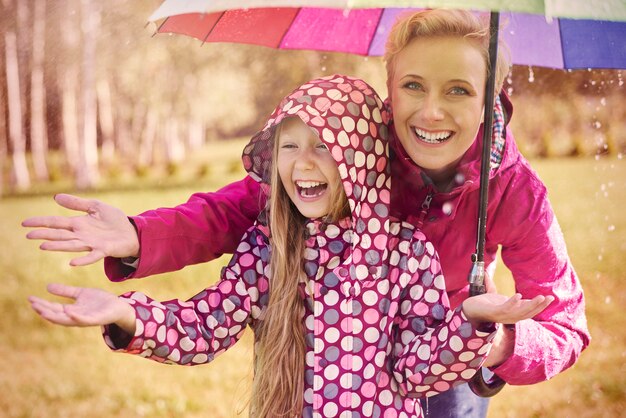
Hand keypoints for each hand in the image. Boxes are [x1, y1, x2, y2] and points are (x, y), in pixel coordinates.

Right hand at [22, 194, 139, 265]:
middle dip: (45, 234)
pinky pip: (92, 256)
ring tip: (43, 246)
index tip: (25, 223)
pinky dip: (83, 260)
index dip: (41, 222)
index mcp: (78, 224)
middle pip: (60, 235)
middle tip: (29, 235)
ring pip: (71, 245)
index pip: (55, 222)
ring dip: (58, 246)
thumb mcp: (96, 207)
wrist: (133, 232)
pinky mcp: (104, 250)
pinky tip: (72, 263)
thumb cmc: (114, 220)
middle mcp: (82, 235)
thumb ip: (77, 203)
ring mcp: (92, 244)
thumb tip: (56, 197)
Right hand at [28, 283, 136, 333]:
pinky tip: (69, 311)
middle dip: (44, 310)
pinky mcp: (95, 319)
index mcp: (71, 310)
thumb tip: (47, 287)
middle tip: (33, 304)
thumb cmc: (100, 301)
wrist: (118, 306)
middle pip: (56, 315)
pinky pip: (84, 320)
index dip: (41, 304)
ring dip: (54, 316)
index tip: (30, 298)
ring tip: (43, 310)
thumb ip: (65, 292)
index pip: (53, 308)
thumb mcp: (80, 293)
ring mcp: (85, 319)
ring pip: (66, 320)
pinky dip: (76, 316)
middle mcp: (75, 316)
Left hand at [462, 293, 553, 324]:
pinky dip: (513, 303)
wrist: (468, 308)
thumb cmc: (483, 305)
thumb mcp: (495, 298)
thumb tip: (501, 281)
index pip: (529, 311)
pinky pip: (505, 309)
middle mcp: (509, 318)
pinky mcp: (493, 313)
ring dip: (531, 305)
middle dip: (540, 306)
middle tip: (549, 298)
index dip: (540, 305)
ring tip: (540, 297)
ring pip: (520, 313)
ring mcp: (501, 317)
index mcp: (512, 314)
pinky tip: (519, 296)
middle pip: (528, 313)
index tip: (551, 297)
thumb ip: (498, 292)